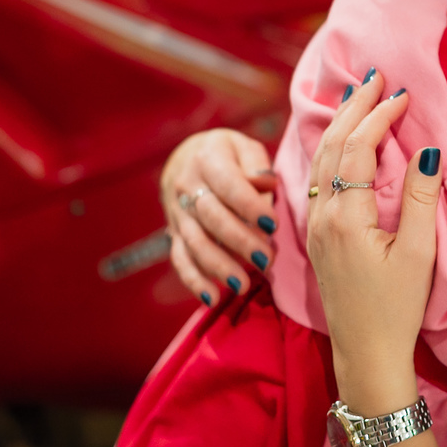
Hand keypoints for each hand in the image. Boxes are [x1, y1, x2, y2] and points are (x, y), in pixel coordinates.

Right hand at [160, 128, 277, 302]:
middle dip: (240, 242)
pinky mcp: (174, 233)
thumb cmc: (228, 154)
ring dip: (219, 266)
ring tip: (243, 286)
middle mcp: (187, 186)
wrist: (186, 158)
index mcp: (208, 159)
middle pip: (212, 218)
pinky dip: (194, 281)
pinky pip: (180, 258)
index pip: (228, 185)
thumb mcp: (245, 147)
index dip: (249, 205)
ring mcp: (178, 212)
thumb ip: (257, 165)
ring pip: (195, 242)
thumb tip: (264, 185)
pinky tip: (212, 298)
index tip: (272, 224)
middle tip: (266, 260)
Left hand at [306, 71, 442, 413]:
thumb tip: (426, 151)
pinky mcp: (317, 237)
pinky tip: (339, 141)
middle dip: (352, 107)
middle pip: (331, 145)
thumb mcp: (418, 254)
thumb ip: (420, 199)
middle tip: (373, 75)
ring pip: (319, 160)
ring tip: (355, 96)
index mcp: (346, 217)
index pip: (358, 148)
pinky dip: (330, 148)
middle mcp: (322, 216)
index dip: (378, 116)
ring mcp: (315, 227)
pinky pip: (317, 177)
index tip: (402, 93)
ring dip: (338, 124)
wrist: (367, 354)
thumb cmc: (397, 308)